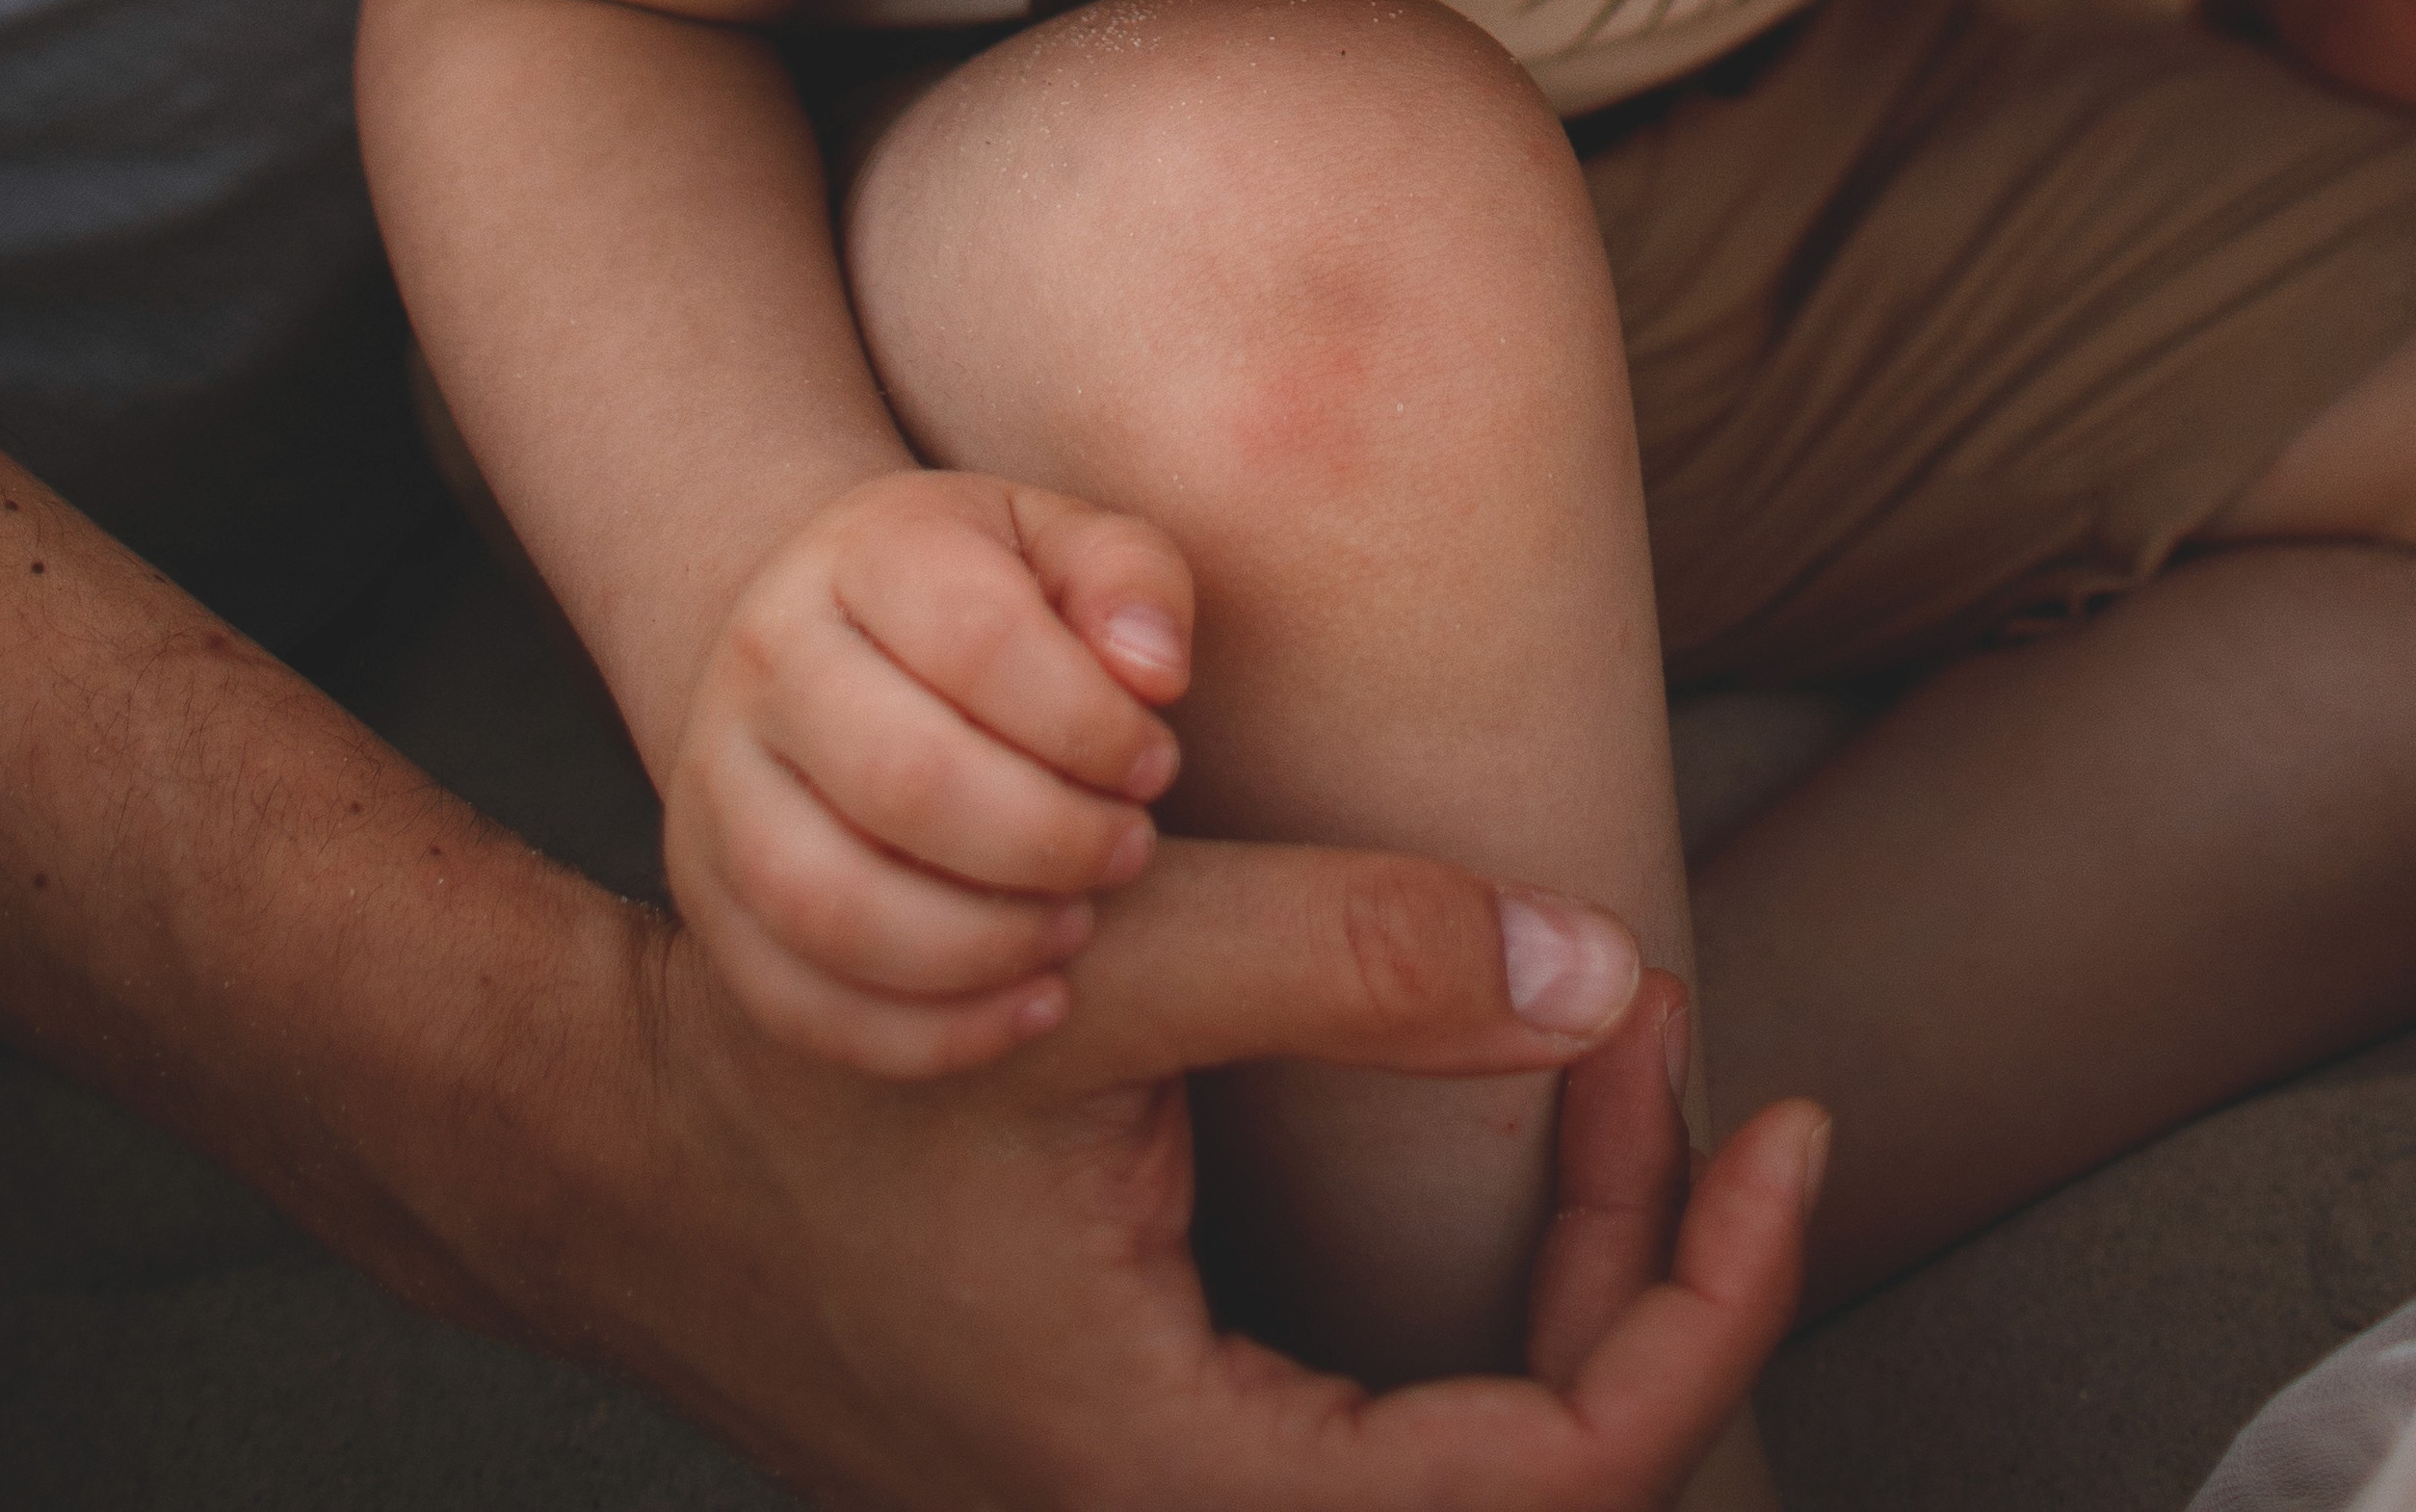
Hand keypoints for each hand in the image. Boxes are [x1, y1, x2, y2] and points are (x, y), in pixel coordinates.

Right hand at [557, 844, 1823, 1509]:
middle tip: (1684, 1036)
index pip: (1559, 1481)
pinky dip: (1485, 1273)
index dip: (1708, 1311)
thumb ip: (1355, 956)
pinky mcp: (1166, 1443)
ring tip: (1614, 1032)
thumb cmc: (832, 1079)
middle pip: (1539, 1468)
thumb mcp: (1104, 976)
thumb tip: (1603, 960)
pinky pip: (1395, 1412)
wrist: (628, 1150)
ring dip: (1577, 1250)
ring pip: (1473, 1441)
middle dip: (1658, 1253)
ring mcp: (1176, 1497)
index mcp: (1191, 1483)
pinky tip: (1510, 1086)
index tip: (1787, 1134)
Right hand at [667, 468, 1195, 1077]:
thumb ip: (1130, 583)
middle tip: (1129, 853)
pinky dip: (925, 1033)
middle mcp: (763, 661)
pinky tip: (1032, 1009)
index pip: (976, 639)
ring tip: (1075, 927)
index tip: (1155, 765)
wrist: (835, 651)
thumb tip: (1154, 673)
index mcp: (861, 552)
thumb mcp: (1065, 552)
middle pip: (902, 780)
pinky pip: (798, 1002)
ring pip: (834, 905)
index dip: (1086, 722)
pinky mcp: (706, 903)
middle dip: (1045, 840)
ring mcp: (716, 790)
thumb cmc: (990, 606)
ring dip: (981, 945)